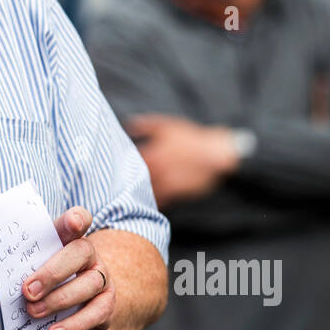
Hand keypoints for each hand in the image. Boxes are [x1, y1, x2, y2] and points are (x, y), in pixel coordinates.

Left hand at [21, 207, 114, 329]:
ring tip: (33, 313)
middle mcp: (89, 256)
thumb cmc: (41, 286)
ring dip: (59, 299)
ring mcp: (102, 279)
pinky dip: (73, 324)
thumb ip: (17, 274)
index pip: (78, 220)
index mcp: (67, 239)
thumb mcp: (27, 274)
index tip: (73, 222)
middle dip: (53, 271)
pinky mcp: (106, 306)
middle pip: (81, 251)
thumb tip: (2, 289)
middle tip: (28, 291)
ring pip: (89, 284)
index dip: (77, 218)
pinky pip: (96, 314)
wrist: (71, 313)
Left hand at [123, 113, 239, 207]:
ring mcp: (166, 183)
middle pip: (133, 180)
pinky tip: (144, 205)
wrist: (216, 154)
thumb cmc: (191, 138)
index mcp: (152, 153)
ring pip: (144, 192)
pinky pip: (158, 202)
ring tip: (127, 196)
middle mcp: (157, 170)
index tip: (113, 165)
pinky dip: (150, 203)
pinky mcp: (175, 194)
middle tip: (115, 185)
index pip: (128, 161)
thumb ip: (146, 124)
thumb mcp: (167, 125)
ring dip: (136, 194)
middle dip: (124, 181)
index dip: (119, 163)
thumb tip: (128, 123)